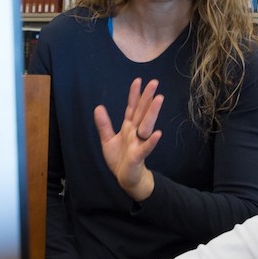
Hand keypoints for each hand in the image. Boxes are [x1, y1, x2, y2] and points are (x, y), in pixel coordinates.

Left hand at [93, 77, 164, 200]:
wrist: (126, 177)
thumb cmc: (120, 159)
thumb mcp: (107, 140)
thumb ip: (104, 124)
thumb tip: (98, 107)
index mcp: (128, 127)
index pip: (132, 108)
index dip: (134, 95)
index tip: (138, 80)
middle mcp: (136, 132)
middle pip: (142, 112)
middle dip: (147, 97)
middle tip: (154, 82)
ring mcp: (139, 143)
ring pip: (147, 125)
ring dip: (153, 112)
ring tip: (159, 99)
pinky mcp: (139, 156)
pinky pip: (146, 147)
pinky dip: (152, 141)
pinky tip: (158, 133)